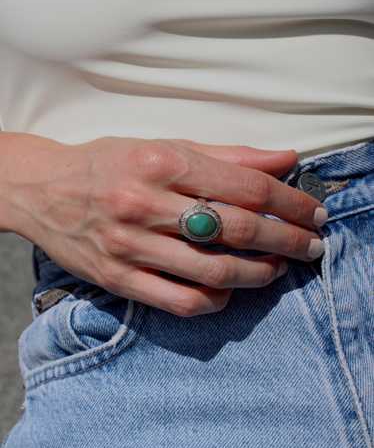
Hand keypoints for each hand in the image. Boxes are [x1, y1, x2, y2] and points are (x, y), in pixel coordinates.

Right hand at [25, 136, 326, 316]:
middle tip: (311, 247)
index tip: (313, 214)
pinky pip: (180, 301)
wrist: (44, 190)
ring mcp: (130, 246)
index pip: (247, 187)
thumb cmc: (110, 163)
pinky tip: (230, 289)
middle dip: (287, 241)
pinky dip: (216, 300)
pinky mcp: (119, 279)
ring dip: (259, 273)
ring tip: (278, 268)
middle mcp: (146, 204)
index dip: (290, 203)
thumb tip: (285, 160)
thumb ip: (228, 156)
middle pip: (238, 230)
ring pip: (214, 271)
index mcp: (162, 163)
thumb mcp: (164, 147)